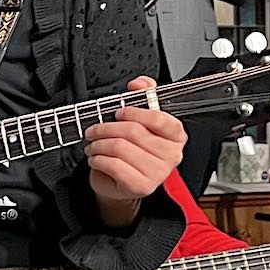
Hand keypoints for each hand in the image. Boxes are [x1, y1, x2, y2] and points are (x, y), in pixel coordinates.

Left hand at [84, 76, 185, 214]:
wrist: (120, 182)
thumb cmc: (131, 150)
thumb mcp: (138, 121)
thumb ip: (143, 96)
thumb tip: (139, 83)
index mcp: (175, 136)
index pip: (159, 118)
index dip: (134, 112)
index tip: (119, 113)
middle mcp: (171, 155)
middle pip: (133, 131)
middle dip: (105, 128)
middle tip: (94, 131)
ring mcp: (158, 172)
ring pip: (120, 147)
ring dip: (98, 144)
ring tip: (93, 145)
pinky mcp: (141, 186)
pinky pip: (113, 165)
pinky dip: (98, 159)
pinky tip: (96, 159)